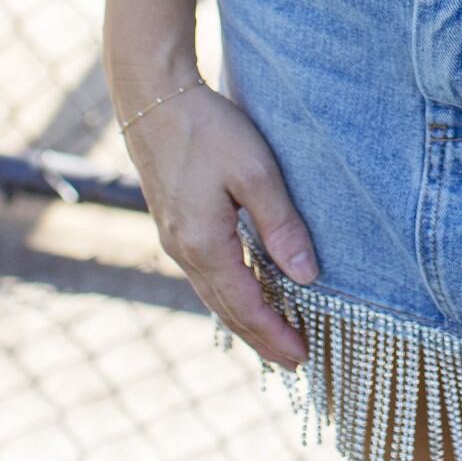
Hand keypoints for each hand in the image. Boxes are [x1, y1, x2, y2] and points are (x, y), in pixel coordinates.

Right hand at [114, 70, 321, 370]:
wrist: (153, 98)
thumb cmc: (207, 128)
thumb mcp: (255, 172)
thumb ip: (281, 225)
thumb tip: (308, 276)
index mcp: (204, 245)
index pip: (246, 306)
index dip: (276, 335)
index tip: (304, 358)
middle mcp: (184, 252)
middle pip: (227, 310)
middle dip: (262, 338)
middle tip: (297, 362)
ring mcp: (174, 240)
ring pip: (214, 294)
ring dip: (245, 319)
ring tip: (275, 337)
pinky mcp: (174, 224)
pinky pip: (206, 275)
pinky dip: (230, 294)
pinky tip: (246, 291)